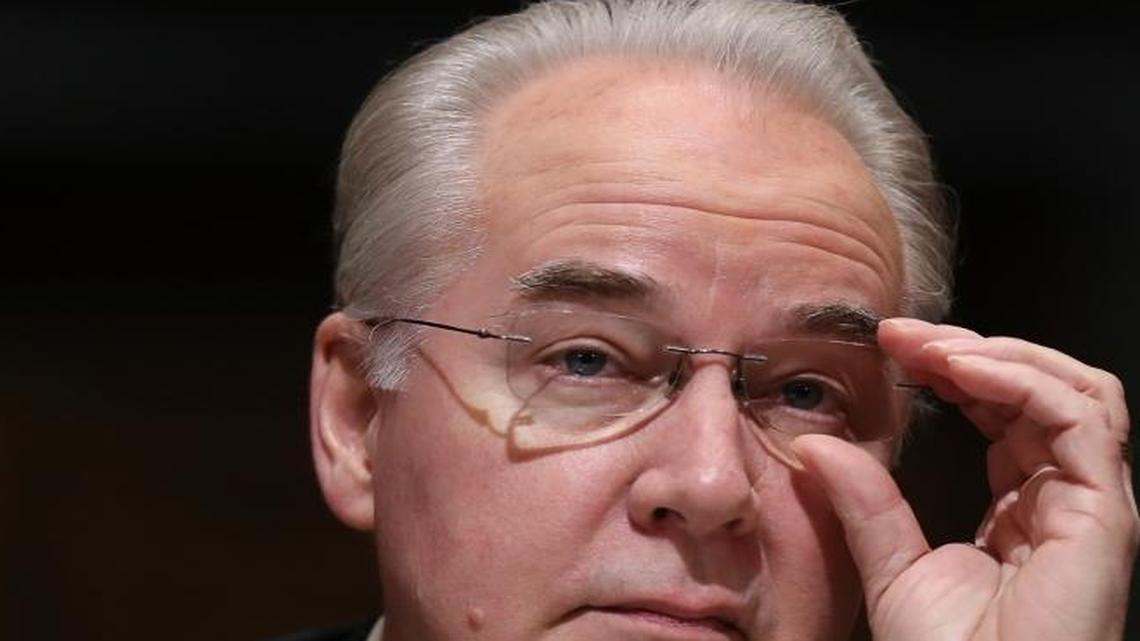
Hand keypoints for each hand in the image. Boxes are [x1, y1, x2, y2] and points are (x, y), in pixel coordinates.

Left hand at [792, 317, 1137, 640]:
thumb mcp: (891, 566)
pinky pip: (1082, 419)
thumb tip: (816, 445)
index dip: (952, 368)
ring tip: (932, 347)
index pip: (1002, 410)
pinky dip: (1023, 379)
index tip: (890, 347)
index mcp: (1021, 507)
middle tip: (903, 335)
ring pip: (1075, 390)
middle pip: (1040, 389)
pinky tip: (962, 369)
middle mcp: (1062, 498)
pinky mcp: (1103, 516)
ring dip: (1000, 353)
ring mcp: (1089, 505)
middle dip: (971, 348)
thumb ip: (864, 503)